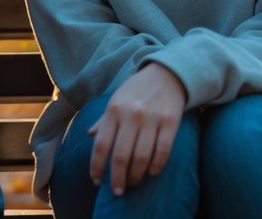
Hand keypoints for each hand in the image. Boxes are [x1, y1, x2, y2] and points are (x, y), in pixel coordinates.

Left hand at [89, 62, 186, 195]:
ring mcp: (152, 118)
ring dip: (136, 176)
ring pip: (142, 157)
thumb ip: (104, 119)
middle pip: (121, 156)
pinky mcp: (171, 121)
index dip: (97, 166)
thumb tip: (90, 136)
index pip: (101, 145)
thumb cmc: (137, 89)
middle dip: (118, 178)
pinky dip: (157, 165)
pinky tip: (152, 172)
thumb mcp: (116, 99)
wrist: (167, 73)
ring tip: (133, 183)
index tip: (96, 181)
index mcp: (114, 109)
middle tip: (118, 190)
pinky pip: (163, 150)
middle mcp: (131, 114)